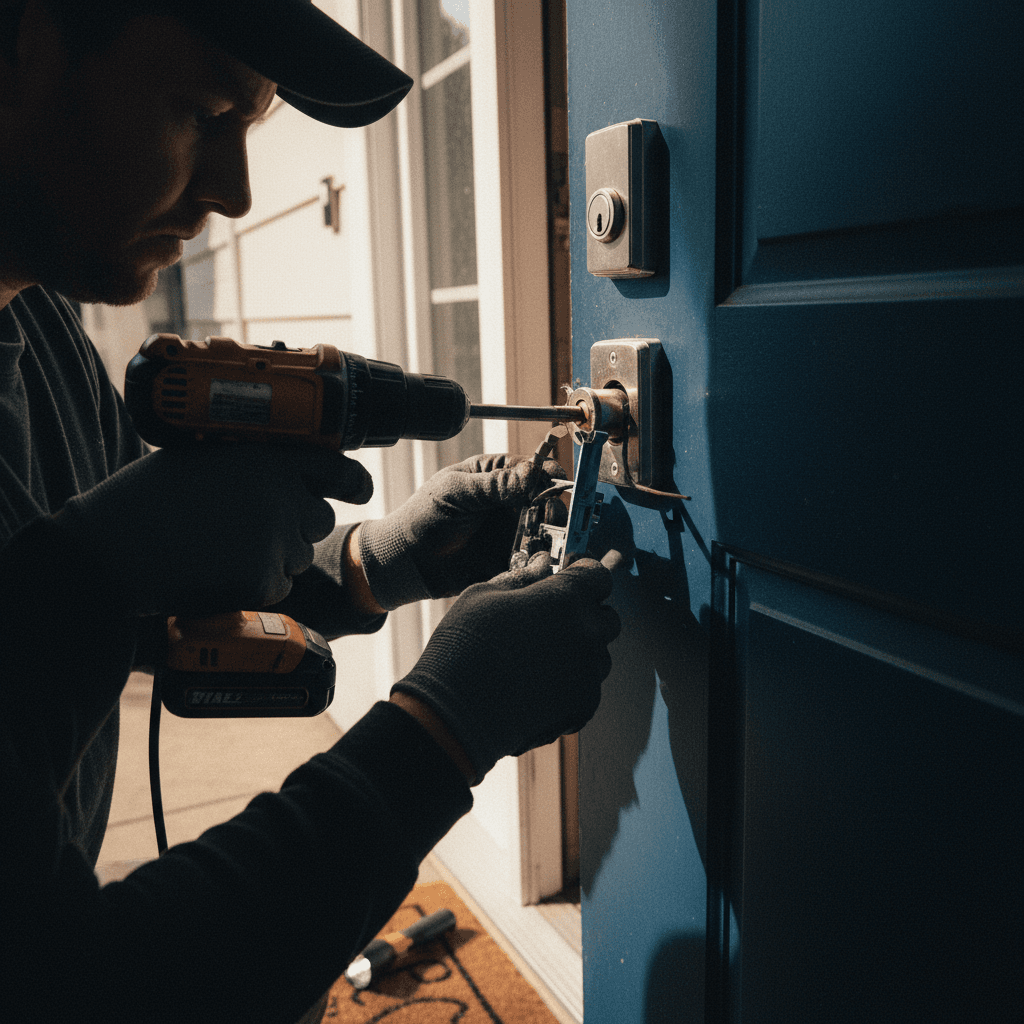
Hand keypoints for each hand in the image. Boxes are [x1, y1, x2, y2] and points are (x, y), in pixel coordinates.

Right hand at [53, 445, 372, 614]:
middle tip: (252, 529)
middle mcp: (281, 498)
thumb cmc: (142, 500)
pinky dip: (256, 586)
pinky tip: (218, 574)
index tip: (359, 488)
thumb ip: (248, 466)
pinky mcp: (263, 581)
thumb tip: (282, 478)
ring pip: (299, 555)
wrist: (108, 549)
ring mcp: (275, 541)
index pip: (333, 467)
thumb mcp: (200, 459)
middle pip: (319, 518)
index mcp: (266, 461)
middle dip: (296, 525)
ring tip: (221, 550)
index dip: (351, 480)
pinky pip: (279, 586)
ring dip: (274, 556)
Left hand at [357, 454, 565, 609]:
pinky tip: (535, 561)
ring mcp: (512, 530)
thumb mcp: (457, 493)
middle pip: (546, 499)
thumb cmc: (424, 518)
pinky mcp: (512, 558)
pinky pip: (535, 557)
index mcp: (494, 475)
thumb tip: (531, 473)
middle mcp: (508, 501)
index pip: (532, 467)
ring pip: (546, 529)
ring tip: (542, 541)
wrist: (409, 562)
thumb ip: (494, 484)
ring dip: (550, 535)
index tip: (556, 483)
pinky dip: (540, 560)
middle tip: (548, 517)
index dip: (547, 473)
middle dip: (553, 507)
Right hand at [390, 551, 620, 783]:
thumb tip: (539, 567)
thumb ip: (521, 577)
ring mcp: (588, 673)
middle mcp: (585, 634)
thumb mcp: (483, 595)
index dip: (582, 576)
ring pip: (599, 655)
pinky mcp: (583, 705)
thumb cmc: (463, 648)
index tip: (569, 580)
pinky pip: (588, 687)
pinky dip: (571, 684)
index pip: (597, 575)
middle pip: (606, 617)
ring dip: (580, 652)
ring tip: (540, 658)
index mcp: (564, 599)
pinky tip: (538, 683)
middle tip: (553, 621)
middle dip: (585, 615)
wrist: (456, 713)